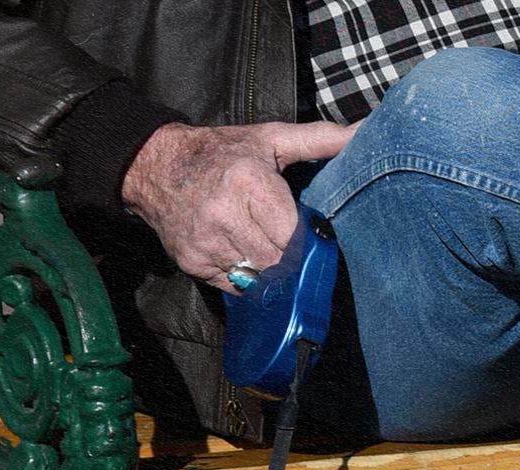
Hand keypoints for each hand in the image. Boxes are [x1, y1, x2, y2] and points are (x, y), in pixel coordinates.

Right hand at [122, 120, 356, 292]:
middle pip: (279, 262)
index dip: (307, 241)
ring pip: (259, 278)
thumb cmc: (222, 152)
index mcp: (250, 183)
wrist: (155, 165)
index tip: (312, 237)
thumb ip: (320, 139)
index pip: (294, 235)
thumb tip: (364, 132)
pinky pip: (235, 286)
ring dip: (271, 272)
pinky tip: (243, 256)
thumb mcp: (270, 138)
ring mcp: (207, 242)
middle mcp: (226, 214)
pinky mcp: (193, 262)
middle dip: (292, 260)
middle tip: (294, 250)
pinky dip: (246, 279)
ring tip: (267, 250)